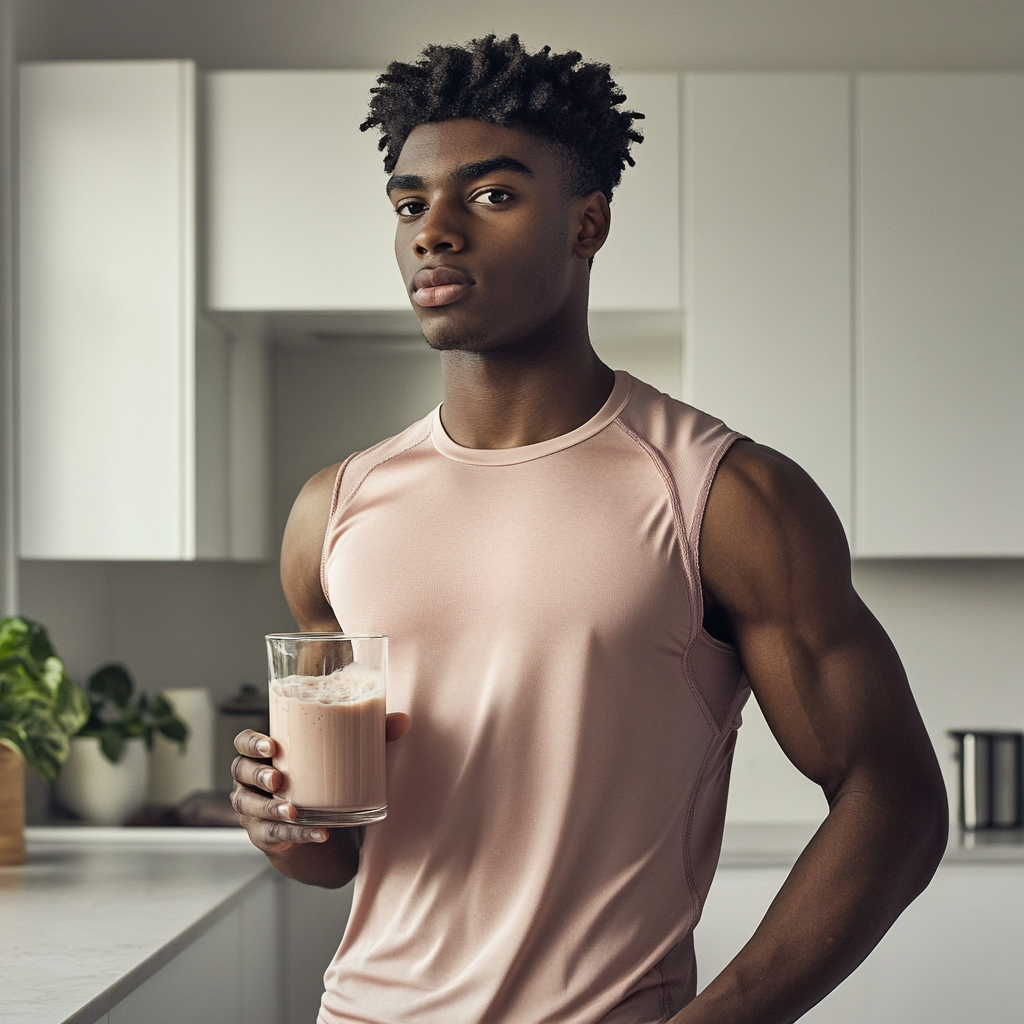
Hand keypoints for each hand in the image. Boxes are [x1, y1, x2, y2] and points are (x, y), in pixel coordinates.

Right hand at [231, 713, 410, 855]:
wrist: (324, 830)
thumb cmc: (327, 782)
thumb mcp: (347, 758)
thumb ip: (373, 737)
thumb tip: (403, 720)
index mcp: (267, 754)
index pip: (243, 743)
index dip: (251, 743)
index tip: (271, 745)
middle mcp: (253, 781)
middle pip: (240, 772)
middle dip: (257, 774)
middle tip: (278, 778)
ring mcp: (256, 811)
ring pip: (251, 807)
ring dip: (271, 808)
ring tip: (293, 809)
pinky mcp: (267, 837)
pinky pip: (276, 836)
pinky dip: (298, 834)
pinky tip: (319, 833)